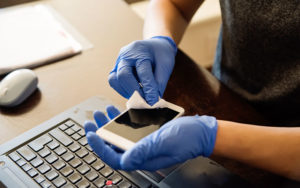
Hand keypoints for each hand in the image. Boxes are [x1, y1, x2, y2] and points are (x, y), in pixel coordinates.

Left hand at [84, 106, 217, 170]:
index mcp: (144, 159)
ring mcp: (144, 143)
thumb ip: (143, 150)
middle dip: (100, 133)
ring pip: (121, 136)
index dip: (101, 147)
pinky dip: (122, 119)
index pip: (116, 158)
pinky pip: (131, 129)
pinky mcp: (148, 135)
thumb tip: (123, 160)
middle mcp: (142, 153)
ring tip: (101, 112)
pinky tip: (118, 110)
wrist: (201, 132)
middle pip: (115, 146)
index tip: (92, 134)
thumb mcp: (164, 142)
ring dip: (109, 125)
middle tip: (90, 122)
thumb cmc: (186, 138)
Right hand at [108, 36, 176, 104]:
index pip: (142, 71)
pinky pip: (114, 82)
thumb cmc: (161, 54)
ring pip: (114, 80)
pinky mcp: (115, 69)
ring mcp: (118, 61)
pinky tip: (135, 93)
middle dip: (134, 91)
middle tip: (144, 102)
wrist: (154, 46)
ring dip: (127, 92)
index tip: (153, 101)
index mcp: (140, 50)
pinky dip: (124, 90)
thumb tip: (153, 100)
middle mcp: (126, 55)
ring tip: (140, 98)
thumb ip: (159, 82)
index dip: (148, 88)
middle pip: (123, 75)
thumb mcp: (165, 65)